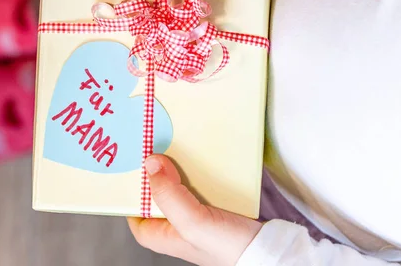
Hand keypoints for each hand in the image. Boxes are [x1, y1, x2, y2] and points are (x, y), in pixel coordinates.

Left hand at [128, 155, 261, 265]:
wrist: (271, 252)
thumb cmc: (230, 247)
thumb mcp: (193, 222)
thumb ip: (169, 195)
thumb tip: (150, 163)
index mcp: (165, 237)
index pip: (134, 215)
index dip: (130, 193)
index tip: (131, 167)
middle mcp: (178, 228)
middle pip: (155, 197)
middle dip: (154, 174)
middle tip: (153, 148)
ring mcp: (198, 219)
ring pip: (178, 188)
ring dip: (178, 169)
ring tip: (174, 147)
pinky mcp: (217, 210)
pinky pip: (200, 186)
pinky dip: (199, 172)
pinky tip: (201, 160)